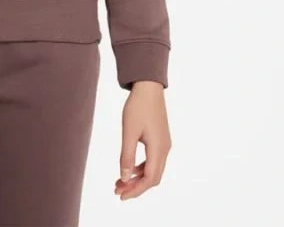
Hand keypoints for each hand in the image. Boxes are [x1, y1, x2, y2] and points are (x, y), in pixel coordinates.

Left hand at [114, 80, 170, 200]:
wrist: (148, 86)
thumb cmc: (138, 107)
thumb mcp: (129, 131)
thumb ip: (126, 156)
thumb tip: (124, 178)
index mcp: (159, 149)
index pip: (149, 179)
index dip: (136, 190)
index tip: (121, 196)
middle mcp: (165, 149)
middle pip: (153, 177)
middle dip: (136, 187)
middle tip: (118, 191)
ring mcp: (164, 144)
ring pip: (153, 169)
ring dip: (137, 177)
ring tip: (120, 182)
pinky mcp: (160, 138)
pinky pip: (152, 160)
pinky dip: (141, 167)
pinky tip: (129, 168)